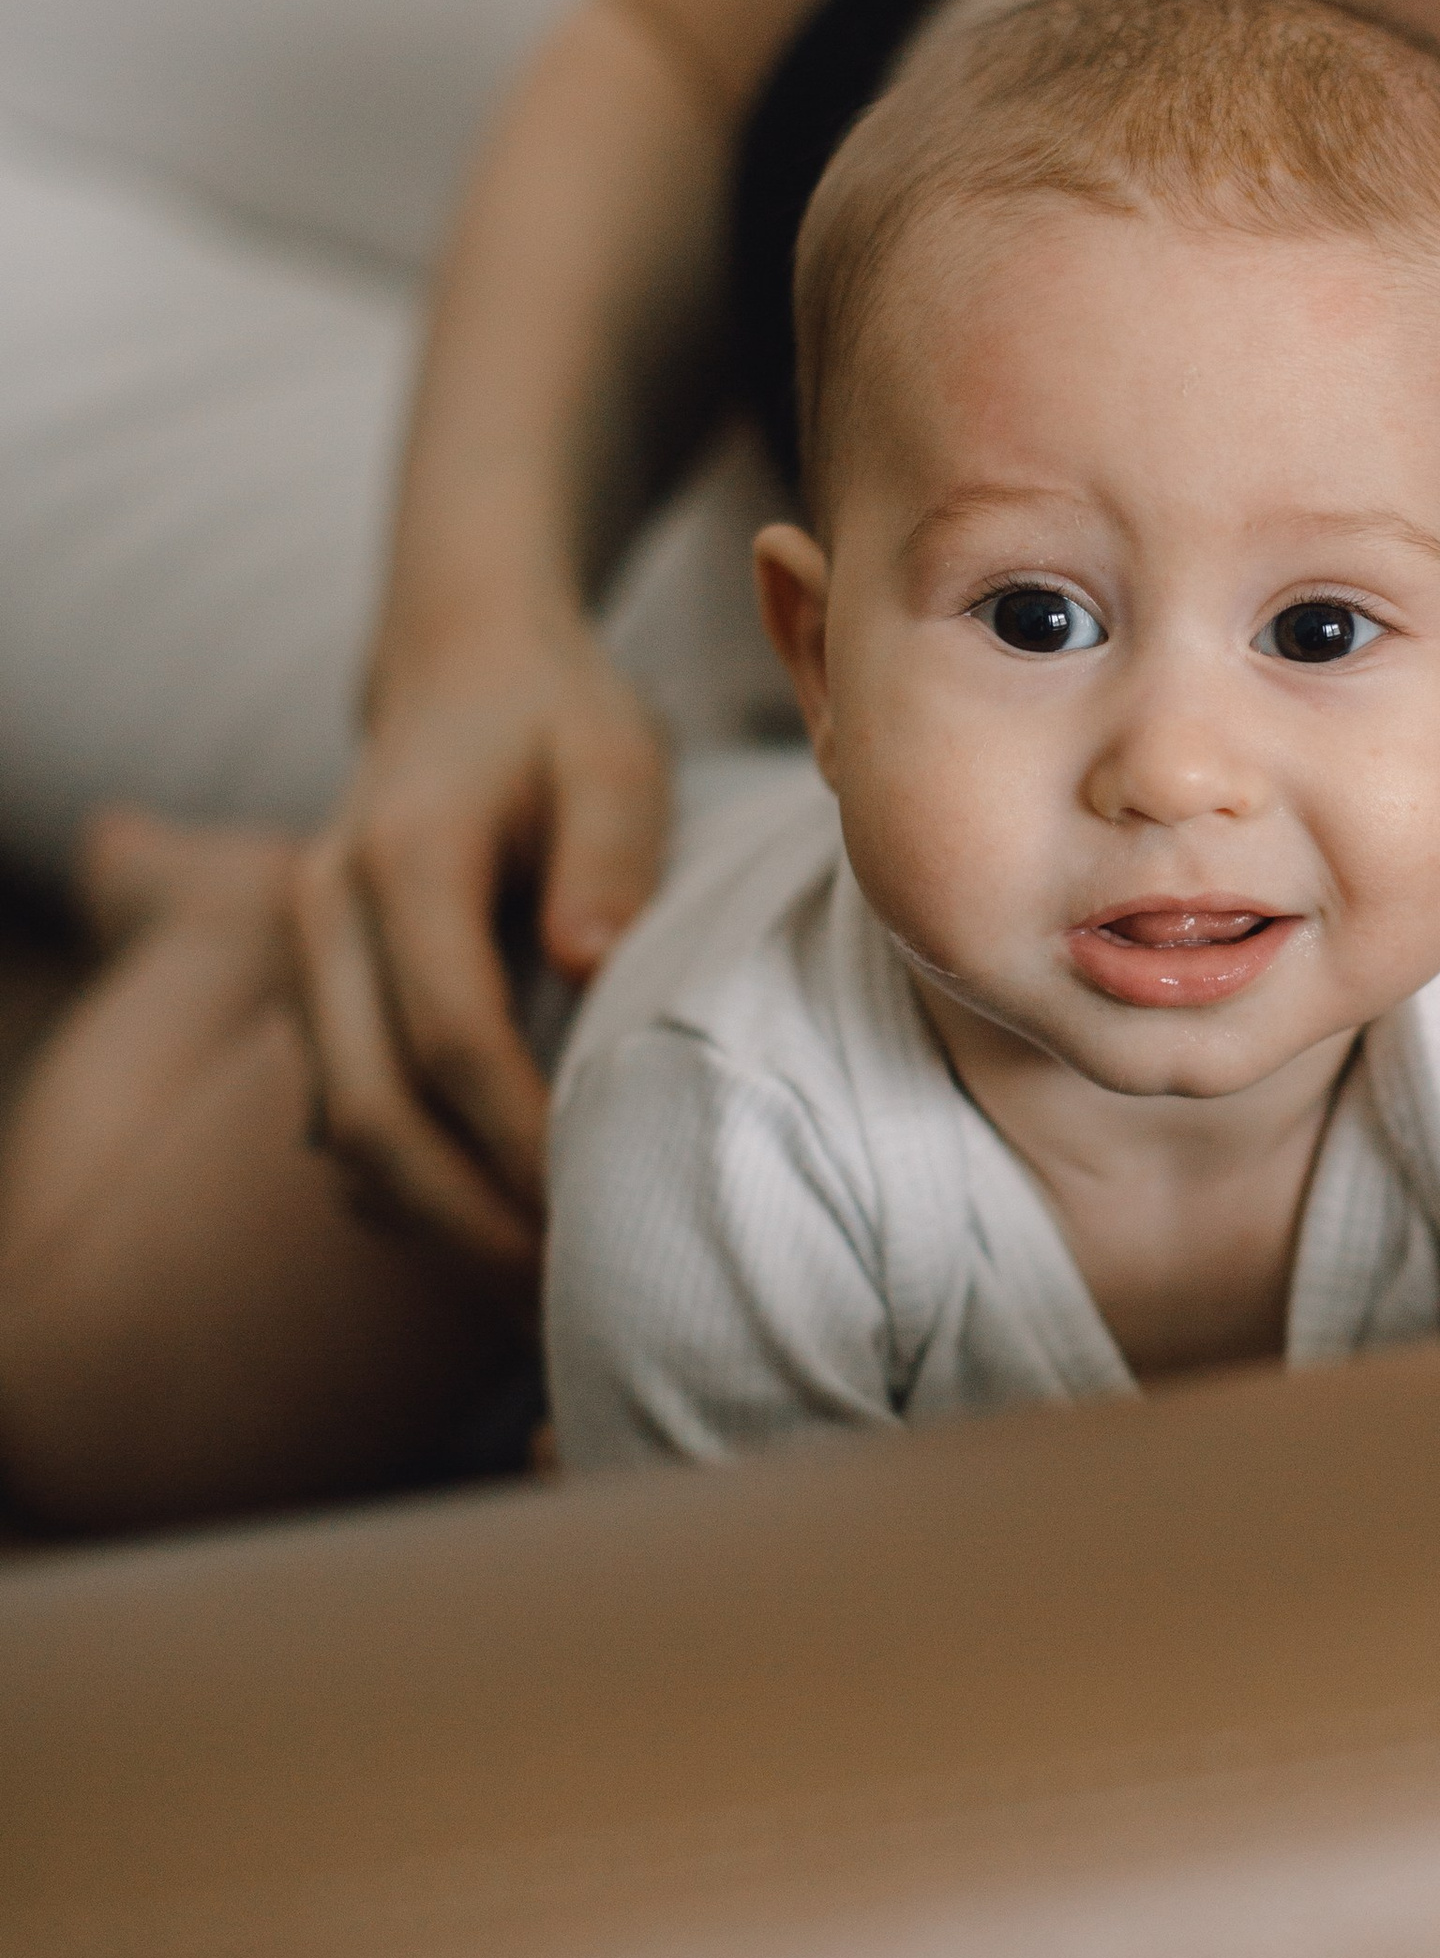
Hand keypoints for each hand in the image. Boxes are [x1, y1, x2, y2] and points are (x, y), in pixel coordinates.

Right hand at [292, 619, 670, 1273]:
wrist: (459, 663)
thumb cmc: (559, 714)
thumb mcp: (616, 751)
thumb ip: (610, 847)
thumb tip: (591, 956)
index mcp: (404, 856)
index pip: (451, 1038)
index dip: (518, 1141)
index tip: (592, 1215)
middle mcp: (324, 911)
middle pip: (370, 1113)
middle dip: (465, 1221)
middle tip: (563, 1294)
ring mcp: (305, 955)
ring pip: (342, 1131)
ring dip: (432, 1221)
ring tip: (539, 1286)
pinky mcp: (316, 990)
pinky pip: (344, 1116)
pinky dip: (408, 1187)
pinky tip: (496, 1224)